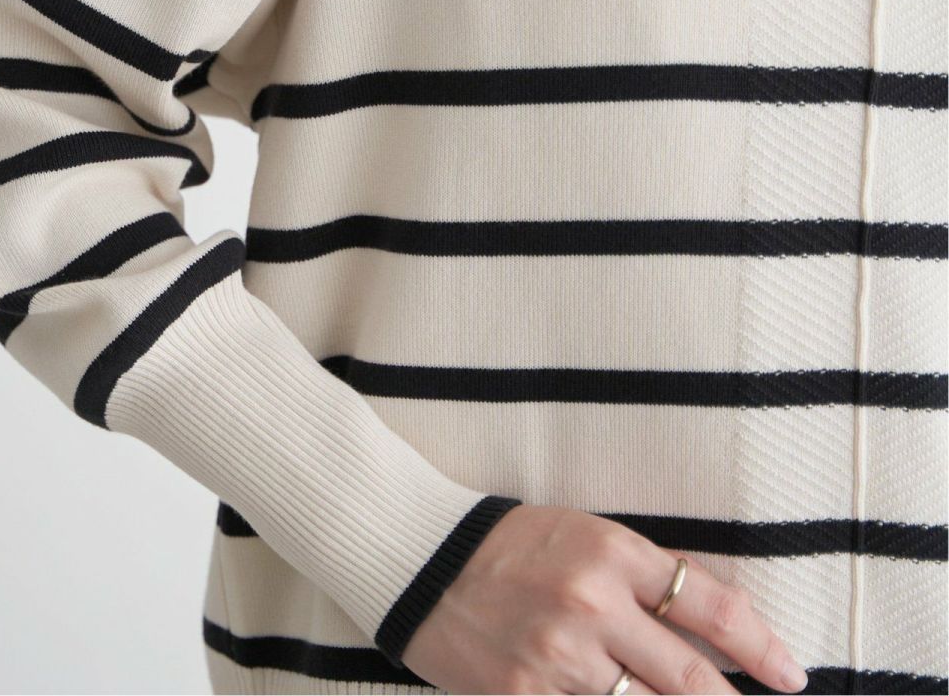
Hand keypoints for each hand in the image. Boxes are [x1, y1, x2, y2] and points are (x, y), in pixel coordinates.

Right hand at [401, 504, 808, 694]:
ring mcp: (557, 657)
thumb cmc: (511, 542)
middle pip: (690, 677)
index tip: (788, 674)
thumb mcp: (585, 534)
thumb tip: (717, 624)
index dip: (761, 648)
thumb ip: (646, 576)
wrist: (421, 557)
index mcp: (612, 551)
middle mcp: (591, 604)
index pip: (710, 607)